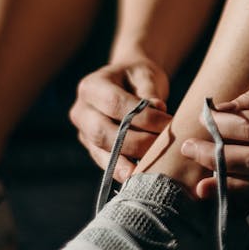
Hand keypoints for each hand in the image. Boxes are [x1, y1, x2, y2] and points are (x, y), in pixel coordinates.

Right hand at [70, 58, 170, 181]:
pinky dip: (123, 170)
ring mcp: (83, 132)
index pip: (114, 104)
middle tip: (162, 144)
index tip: (168, 122)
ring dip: (130, 160)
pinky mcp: (92, 148)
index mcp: (91, 86)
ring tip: (154, 164)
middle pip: (103, 132)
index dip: (142, 116)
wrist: (127, 82)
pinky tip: (140, 174)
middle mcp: (81, 110)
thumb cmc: (137, 76)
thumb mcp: (145, 75)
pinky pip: (106, 163)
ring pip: (102, 152)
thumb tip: (158, 109)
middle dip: (135, 142)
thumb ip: (149, 92)